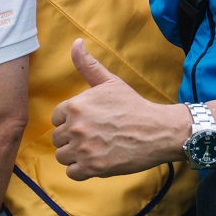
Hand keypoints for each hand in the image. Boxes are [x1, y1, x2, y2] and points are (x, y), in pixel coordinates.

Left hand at [50, 38, 190, 177]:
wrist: (159, 131)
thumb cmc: (133, 106)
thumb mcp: (110, 82)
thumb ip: (88, 65)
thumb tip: (76, 42)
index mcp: (76, 106)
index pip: (56, 118)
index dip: (70, 121)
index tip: (87, 122)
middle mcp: (76, 127)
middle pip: (58, 139)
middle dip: (72, 139)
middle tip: (93, 137)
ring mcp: (84, 149)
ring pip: (62, 156)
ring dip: (75, 155)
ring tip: (94, 149)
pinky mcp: (93, 168)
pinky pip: (72, 173)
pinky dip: (82, 170)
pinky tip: (95, 161)